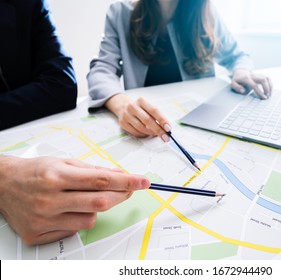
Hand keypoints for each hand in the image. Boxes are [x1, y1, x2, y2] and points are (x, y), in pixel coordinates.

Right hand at [0, 156, 149, 244]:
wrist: (4, 184)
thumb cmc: (36, 171)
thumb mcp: (65, 162)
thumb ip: (94, 169)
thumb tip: (121, 174)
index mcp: (57, 177)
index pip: (101, 180)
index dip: (127, 181)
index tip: (143, 182)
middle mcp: (50, 200)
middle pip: (100, 202)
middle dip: (121, 195)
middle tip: (128, 189)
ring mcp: (43, 220)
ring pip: (90, 220)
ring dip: (96, 209)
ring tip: (81, 198)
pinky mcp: (38, 234)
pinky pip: (74, 230)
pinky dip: (78, 219)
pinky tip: (67, 209)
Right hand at [105, 93, 171, 140]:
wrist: (123, 107)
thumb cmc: (140, 108)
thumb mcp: (149, 107)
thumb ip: (158, 115)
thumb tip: (167, 128)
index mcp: (141, 101)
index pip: (154, 110)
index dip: (162, 120)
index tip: (168, 128)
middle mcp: (132, 107)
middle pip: (148, 120)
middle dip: (158, 130)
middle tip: (165, 137)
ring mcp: (126, 115)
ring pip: (142, 128)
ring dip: (151, 133)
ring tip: (156, 134)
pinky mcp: (123, 123)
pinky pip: (136, 133)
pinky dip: (144, 135)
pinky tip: (147, 133)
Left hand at [231, 69, 272, 98]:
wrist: (240, 71)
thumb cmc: (237, 80)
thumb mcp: (233, 83)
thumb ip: (236, 87)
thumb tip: (243, 91)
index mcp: (246, 78)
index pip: (255, 85)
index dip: (260, 92)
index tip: (263, 97)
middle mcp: (253, 76)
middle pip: (263, 80)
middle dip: (267, 89)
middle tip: (267, 97)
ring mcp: (258, 75)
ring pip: (267, 78)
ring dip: (270, 87)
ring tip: (270, 95)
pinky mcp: (261, 75)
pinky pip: (268, 78)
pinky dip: (271, 84)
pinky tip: (270, 91)